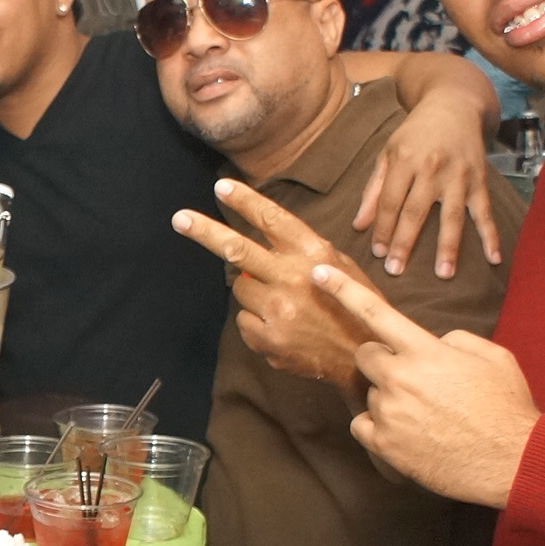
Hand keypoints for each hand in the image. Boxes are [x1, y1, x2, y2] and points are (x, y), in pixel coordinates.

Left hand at [174, 179, 382, 398]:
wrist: (364, 357)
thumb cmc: (352, 306)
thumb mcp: (339, 267)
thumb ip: (301, 252)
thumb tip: (261, 240)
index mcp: (314, 253)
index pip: (272, 219)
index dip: (244, 201)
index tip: (221, 188)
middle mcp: (294, 277)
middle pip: (237, 249)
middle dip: (204, 232)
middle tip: (179, 219)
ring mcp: (279, 309)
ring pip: (241, 289)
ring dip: (253, 292)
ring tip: (285, 306)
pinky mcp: (269, 338)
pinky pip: (244, 320)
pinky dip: (257, 322)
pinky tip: (284, 329)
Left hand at [311, 267, 539, 507]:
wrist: (512, 460)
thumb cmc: (506, 407)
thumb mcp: (493, 357)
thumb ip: (455, 340)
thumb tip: (433, 342)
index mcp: (425, 352)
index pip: (375, 312)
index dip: (342, 290)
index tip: (318, 273)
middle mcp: (399, 378)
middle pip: (364, 356)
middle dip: (381, 360)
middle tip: (411, 376)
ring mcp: (388, 413)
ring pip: (369, 393)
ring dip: (388, 398)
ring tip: (426, 414)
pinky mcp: (384, 444)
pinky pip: (361, 425)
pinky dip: (377, 426)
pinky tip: (407, 431)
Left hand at [353, 80, 503, 280]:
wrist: (454, 106)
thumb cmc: (414, 134)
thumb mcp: (387, 154)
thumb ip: (372, 190)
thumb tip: (358, 226)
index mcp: (404, 160)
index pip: (390, 201)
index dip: (383, 228)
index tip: (378, 253)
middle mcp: (432, 168)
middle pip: (416, 211)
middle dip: (405, 243)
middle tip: (396, 271)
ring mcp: (459, 175)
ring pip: (452, 216)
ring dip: (448, 247)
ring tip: (443, 274)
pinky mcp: (479, 180)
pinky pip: (485, 211)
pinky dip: (491, 235)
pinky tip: (493, 258)